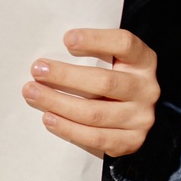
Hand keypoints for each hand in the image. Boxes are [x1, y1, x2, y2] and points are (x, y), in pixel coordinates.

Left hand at [24, 28, 159, 157]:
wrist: (132, 116)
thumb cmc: (113, 81)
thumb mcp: (113, 62)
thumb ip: (93, 56)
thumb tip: (51, 55)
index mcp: (144, 61)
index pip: (124, 44)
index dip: (96, 40)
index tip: (67, 39)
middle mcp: (147, 89)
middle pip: (104, 82)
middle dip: (65, 76)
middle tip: (37, 71)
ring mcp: (141, 117)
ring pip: (94, 113)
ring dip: (58, 103)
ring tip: (33, 94)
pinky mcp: (131, 141)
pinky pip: (95, 138)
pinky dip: (68, 129)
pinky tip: (48, 118)